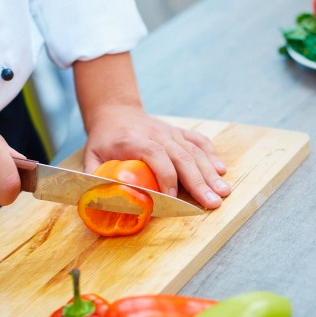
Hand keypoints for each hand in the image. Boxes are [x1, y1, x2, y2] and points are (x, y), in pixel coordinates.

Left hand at [82, 105, 230, 209]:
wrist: (116, 112)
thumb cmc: (104, 140)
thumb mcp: (91, 157)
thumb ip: (96, 179)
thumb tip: (102, 203)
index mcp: (133, 140)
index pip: (155, 155)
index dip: (165, 177)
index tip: (172, 198)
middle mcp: (157, 133)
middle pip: (182, 157)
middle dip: (199, 182)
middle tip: (213, 202)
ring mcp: (170, 132)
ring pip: (194, 151)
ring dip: (210, 173)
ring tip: (223, 191)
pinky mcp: (179, 133)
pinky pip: (198, 141)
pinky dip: (211, 155)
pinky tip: (221, 170)